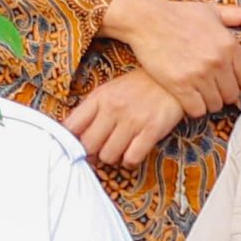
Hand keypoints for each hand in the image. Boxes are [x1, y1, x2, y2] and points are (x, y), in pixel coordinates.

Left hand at [66, 71, 185, 168]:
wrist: (172, 79)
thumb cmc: (137, 87)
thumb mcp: (110, 90)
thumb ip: (91, 110)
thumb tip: (72, 135)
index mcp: (99, 98)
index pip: (71, 126)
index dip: (68, 141)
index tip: (74, 146)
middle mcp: (113, 109)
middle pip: (88, 146)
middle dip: (91, 154)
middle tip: (98, 152)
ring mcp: (132, 120)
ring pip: (108, 156)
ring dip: (112, 158)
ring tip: (118, 150)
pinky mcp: (151, 130)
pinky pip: (131, 159)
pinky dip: (130, 162)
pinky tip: (132, 154)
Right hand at [99, 0, 240, 117]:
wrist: (146, 19)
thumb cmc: (179, 14)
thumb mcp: (213, 10)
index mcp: (229, 44)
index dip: (238, 80)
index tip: (228, 77)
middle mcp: (217, 61)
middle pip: (233, 94)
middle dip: (223, 91)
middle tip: (211, 84)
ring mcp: (198, 75)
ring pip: (215, 104)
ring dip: (208, 100)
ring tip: (198, 89)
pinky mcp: (180, 85)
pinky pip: (197, 110)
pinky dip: (193, 106)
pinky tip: (187, 95)